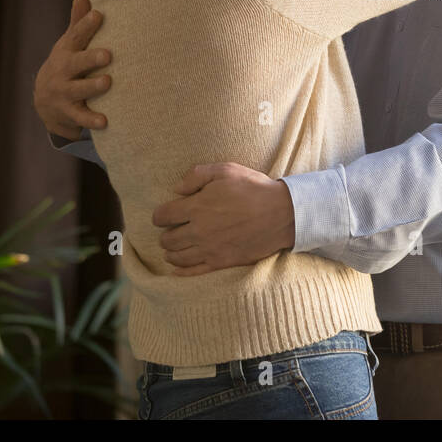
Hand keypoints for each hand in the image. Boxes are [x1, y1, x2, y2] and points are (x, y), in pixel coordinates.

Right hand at [32, 0, 111, 140]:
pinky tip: (105, 121)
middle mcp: (63, 71)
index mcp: (66, 52)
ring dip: (92, 87)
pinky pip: (80, 117)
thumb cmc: (67, 66)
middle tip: (107, 54)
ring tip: (107, 82)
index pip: (75, 36)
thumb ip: (78, 25)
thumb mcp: (69, 46)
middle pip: (75, 63)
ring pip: (78, 90)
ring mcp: (64, 93)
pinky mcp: (68, 113)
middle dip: (90, 58)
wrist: (45, 103)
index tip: (98, 15)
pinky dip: (91, 120)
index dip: (85, 25)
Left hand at [153, 163, 295, 275]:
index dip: (159, 215)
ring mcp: (210, 248)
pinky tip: (176, 268)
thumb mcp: (226, 170)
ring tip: (173, 248)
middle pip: (167, 239)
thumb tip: (176, 190)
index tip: (163, 215)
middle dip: (165, 234)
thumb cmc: (254, 188)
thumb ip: (196, 176)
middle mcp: (199, 230)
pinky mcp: (221, 262)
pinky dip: (180, 271)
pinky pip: (193, 271)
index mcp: (197, 207)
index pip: (163, 216)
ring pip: (177, 256)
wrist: (282, 214)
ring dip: (171, 252)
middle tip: (171, 231)